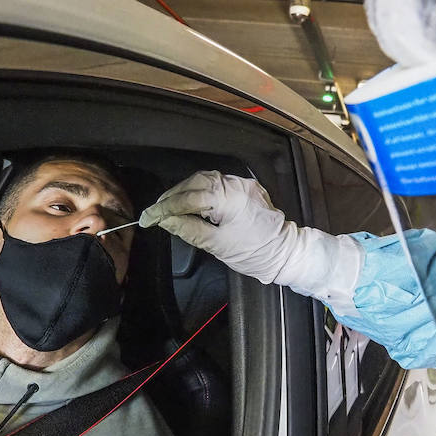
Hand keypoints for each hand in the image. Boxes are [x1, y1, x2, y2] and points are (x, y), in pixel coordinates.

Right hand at [140, 171, 363, 305]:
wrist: (286, 254)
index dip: (166, 207)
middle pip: (195, 182)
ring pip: (205, 180)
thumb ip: (189, 229)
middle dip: (173, 196)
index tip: (149, 217)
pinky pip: (217, 184)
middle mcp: (237, 184)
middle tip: (155, 212)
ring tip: (168, 207)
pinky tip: (189, 203)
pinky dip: (199, 191)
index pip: (190, 197)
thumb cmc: (255, 254)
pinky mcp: (245, 188)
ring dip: (184, 192)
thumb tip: (165, 220)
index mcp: (231, 198)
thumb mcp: (217, 246)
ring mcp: (242, 184)